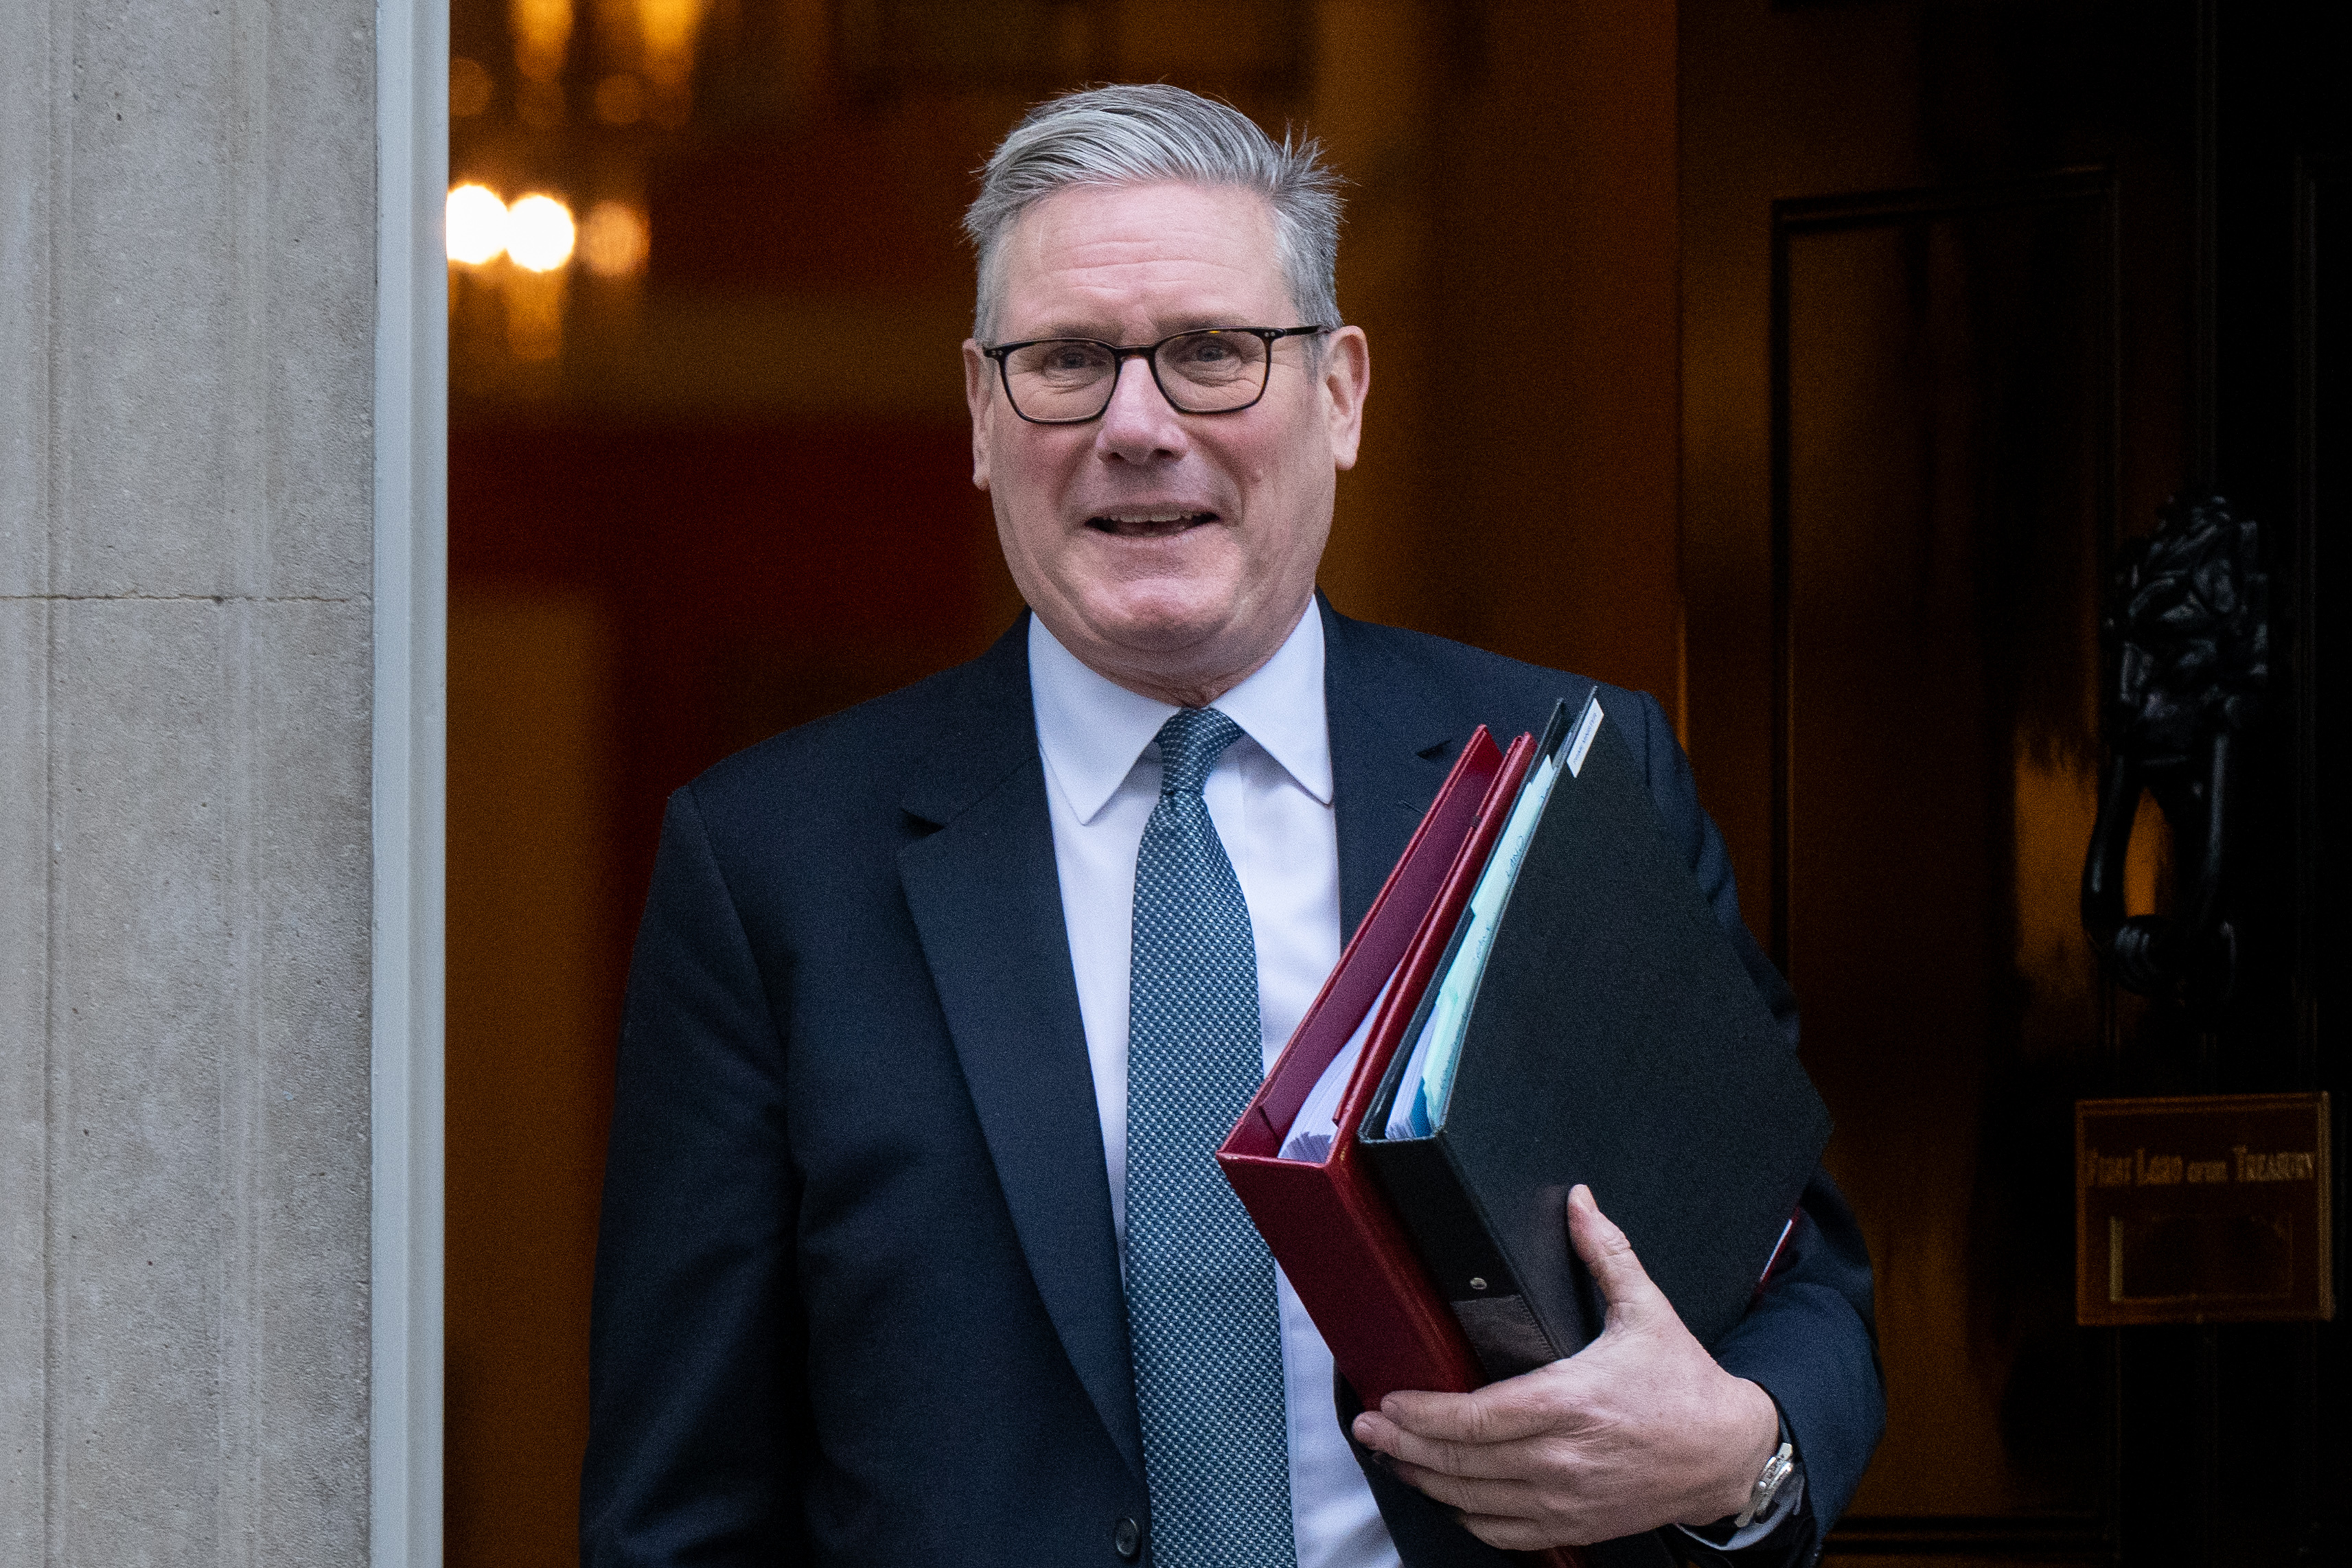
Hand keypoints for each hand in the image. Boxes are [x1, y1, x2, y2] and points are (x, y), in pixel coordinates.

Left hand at [1350, 1184, 1780, 1549]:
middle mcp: (1562, 1457)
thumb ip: (1606, 1253)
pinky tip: (1447, 1494)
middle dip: (1403, 1446)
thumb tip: (1579, 1201)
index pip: (1476, 1417)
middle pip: (1461, 1461)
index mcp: (1570, 1402)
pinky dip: (1467, 1515)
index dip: (1423, 1414)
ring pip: (1474, 1500)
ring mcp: (1566, 1499)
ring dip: (1425, 1480)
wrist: (1729, 1453)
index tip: (1389, 1402)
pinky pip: (1505, 1532)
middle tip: (1367, 1431)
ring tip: (1393, 1459)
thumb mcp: (1647, 1310)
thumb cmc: (1686, 1386)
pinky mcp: (1574, 1525)